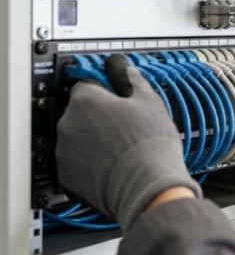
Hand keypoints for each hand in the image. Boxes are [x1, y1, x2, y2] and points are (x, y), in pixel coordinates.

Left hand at [56, 54, 201, 228]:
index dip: (105, 89)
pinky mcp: (66, 176)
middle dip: (98, 115)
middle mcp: (67, 124)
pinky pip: (75, 162)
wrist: (149, 186)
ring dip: (93, 138)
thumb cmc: (150, 144)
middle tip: (124, 124)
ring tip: (120, 147)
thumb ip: (130, 78)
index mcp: (85, 100)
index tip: (116, 97)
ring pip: (77, 137)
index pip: (86, 83)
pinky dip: (89, 162)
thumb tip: (121, 68)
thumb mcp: (149, 100)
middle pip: (80, 111)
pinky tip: (112, 163)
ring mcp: (64, 152)